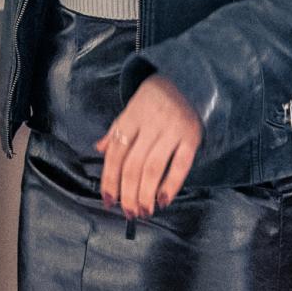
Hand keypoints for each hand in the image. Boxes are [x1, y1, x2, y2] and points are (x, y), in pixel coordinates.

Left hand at [96, 76, 201, 219]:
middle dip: (128, 193)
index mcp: (131, 117)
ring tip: (143, 211)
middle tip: (128, 213)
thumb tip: (99, 150)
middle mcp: (150, 123)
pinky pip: (181, 164)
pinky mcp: (192, 136)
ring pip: (154, 167)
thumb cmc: (155, 99)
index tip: (108, 201)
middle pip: (133, 165)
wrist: (187, 77)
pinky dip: (171, 185)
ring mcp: (172, 129)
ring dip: (146, 194)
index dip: (110, 180)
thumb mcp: (132, 108)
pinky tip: (163, 200)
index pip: (116, 154)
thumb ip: (117, 130)